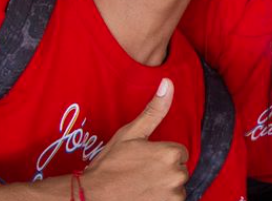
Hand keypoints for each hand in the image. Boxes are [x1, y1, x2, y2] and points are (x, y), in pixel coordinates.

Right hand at [82, 79, 187, 199]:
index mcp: (171, 153)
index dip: (161, 156)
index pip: (179, 153)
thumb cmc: (110, 166)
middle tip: (140, 175)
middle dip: (164, 173)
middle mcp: (177, 175)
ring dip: (163, 190)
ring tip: (140, 188)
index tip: (144, 161)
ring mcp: (173, 197)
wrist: (92, 198)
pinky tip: (143, 198)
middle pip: (179, 171)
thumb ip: (154, 110)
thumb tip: (169, 82)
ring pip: (176, 190)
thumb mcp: (131, 134)